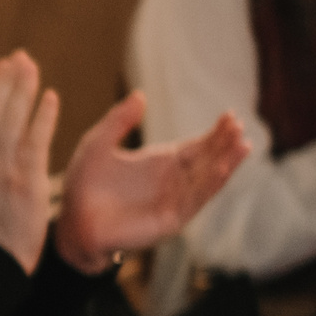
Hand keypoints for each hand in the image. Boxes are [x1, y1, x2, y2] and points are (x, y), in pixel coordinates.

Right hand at [0, 51, 60, 274]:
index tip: (2, 67)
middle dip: (8, 80)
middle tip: (20, 57)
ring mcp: (3, 169)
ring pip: (13, 118)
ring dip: (24, 90)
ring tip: (33, 68)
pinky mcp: (27, 181)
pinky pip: (36, 139)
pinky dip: (43, 116)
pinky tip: (50, 97)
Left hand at [52, 93, 248, 271]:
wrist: (72, 221)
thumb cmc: (83, 185)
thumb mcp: (98, 144)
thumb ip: (118, 120)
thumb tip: (141, 94)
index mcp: (159, 163)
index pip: (195, 146)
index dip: (214, 133)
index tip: (231, 116)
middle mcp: (171, 182)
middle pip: (206, 160)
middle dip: (224, 144)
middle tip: (240, 126)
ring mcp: (172, 202)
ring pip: (206, 180)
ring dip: (226, 164)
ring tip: (243, 145)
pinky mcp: (169, 220)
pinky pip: (194, 201)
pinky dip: (209, 185)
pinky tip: (221, 168)